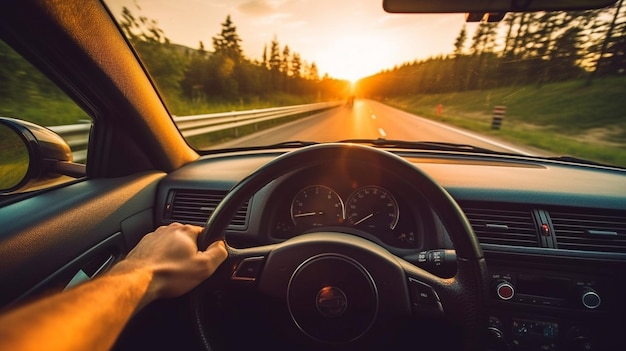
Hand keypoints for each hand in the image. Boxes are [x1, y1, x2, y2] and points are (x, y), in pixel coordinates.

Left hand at [113, 223, 227, 303]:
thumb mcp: (204, 267)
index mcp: (185, 230)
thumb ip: (218, 253)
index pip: (205, 233)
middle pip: (187, 241)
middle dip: (189, 254)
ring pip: (171, 247)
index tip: (204, 262)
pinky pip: (157, 254)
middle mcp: (168, 229)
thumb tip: (222, 246)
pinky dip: (160, 262)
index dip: (208, 249)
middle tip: (188, 271)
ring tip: (172, 274)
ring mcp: (153, 237)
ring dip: (173, 258)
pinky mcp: (141, 247)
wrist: (137, 282)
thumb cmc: (168, 275)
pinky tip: (160, 273)